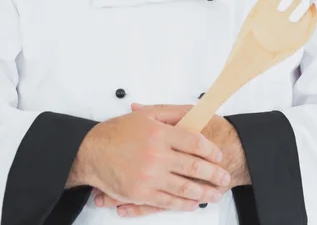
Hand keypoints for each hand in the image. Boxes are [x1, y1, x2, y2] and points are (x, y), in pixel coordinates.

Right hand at [93, 102, 250, 217]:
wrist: (91, 152)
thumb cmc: (117, 132)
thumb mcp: (145, 114)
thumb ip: (171, 113)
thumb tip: (194, 112)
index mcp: (159, 134)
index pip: (194, 142)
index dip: (210, 150)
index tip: (218, 155)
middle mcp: (157, 156)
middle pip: (193, 166)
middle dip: (213, 173)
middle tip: (224, 177)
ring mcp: (149, 177)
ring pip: (184, 188)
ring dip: (203, 192)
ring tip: (215, 193)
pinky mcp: (141, 194)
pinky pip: (167, 202)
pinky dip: (183, 204)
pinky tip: (193, 204)